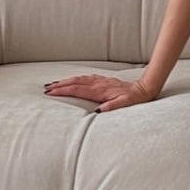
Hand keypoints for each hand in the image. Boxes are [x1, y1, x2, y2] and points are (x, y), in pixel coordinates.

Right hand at [41, 75, 158, 112]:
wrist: (143, 89)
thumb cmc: (133, 99)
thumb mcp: (124, 105)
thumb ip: (112, 107)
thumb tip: (98, 111)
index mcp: (100, 91)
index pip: (77, 90)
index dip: (64, 91)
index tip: (51, 92)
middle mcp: (98, 84)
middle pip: (75, 82)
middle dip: (60, 85)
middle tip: (46, 88)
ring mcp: (100, 80)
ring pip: (79, 78)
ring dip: (65, 81)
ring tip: (53, 84)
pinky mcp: (103, 80)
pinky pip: (85, 77)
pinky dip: (75, 78)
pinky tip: (71, 80)